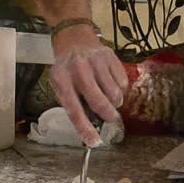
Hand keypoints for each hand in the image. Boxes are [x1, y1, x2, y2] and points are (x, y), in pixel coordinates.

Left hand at [50, 27, 128, 145]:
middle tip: (111, 119)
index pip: (74, 110)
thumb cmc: (67, 70)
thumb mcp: (61, 86)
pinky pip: (122, 82)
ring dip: (114, 102)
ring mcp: (95, 62)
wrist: (75, 40)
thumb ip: (73, 105)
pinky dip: (120, 89)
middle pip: (99, 101)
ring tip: (108, 97)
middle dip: (107, 115)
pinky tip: (111, 84)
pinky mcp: (110, 57)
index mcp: (62, 80)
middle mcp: (79, 70)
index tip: (94, 142)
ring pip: (114, 93)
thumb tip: (89, 127)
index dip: (84, 128)